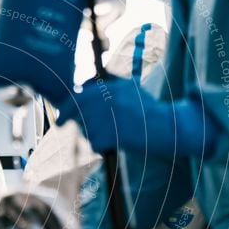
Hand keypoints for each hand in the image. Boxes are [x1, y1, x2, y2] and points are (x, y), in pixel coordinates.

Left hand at [58, 77, 218, 157]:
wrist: (168, 126)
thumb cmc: (148, 110)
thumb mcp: (130, 88)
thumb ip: (109, 83)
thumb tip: (83, 85)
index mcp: (111, 87)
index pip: (78, 97)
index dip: (65, 110)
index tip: (60, 121)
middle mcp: (109, 99)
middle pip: (79, 115)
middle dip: (80, 124)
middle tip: (87, 130)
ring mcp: (111, 116)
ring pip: (86, 130)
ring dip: (94, 135)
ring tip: (113, 133)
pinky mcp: (115, 132)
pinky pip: (95, 143)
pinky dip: (102, 146)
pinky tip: (116, 142)